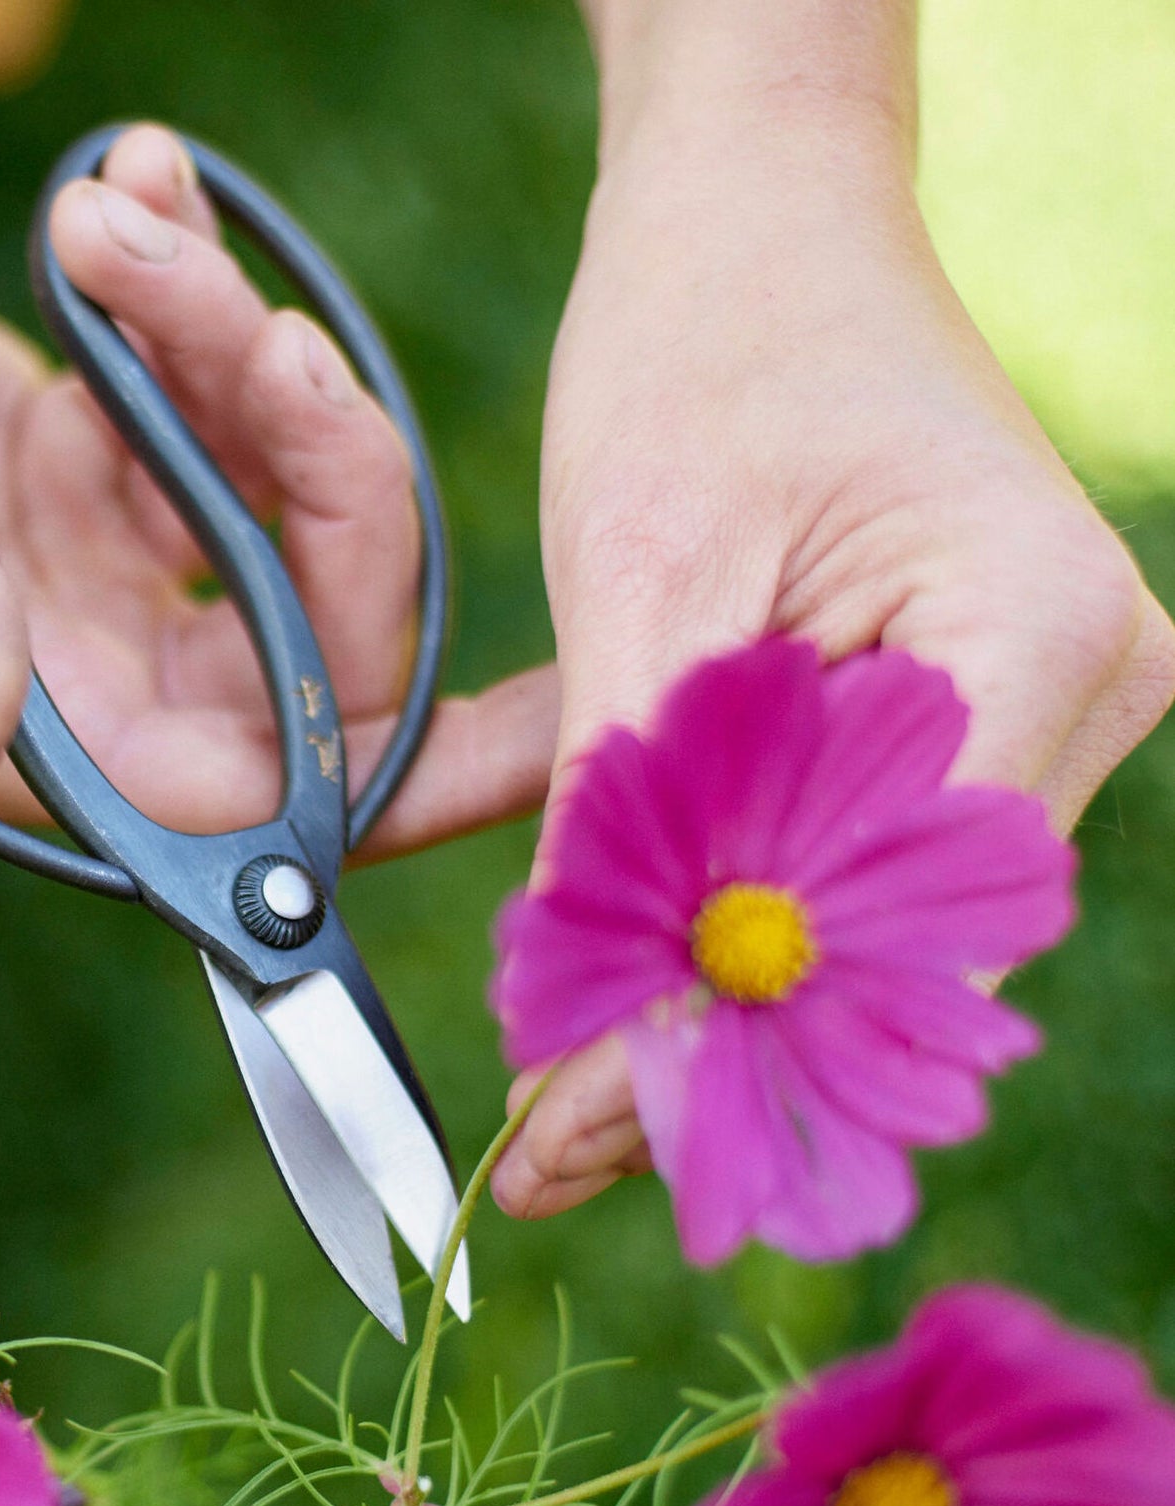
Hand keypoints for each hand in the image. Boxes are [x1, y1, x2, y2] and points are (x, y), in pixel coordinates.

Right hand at [0, 125, 556, 856]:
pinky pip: (220, 421)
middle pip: (313, 639)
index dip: (402, 782)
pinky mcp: (102, 481)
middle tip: (267, 335)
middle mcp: (87, 678)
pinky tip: (130, 199)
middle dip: (328, 480)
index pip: (256, 801)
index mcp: (29, 726)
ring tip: (126, 221)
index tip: (536, 730)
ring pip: (280, 508)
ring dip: (241, 355)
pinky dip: (201, 309)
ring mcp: (103, 579)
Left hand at [492, 102, 1174, 1221]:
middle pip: (889, 955)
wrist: (755, 217)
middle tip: (553, 1163)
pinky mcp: (959, 716)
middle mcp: (1076, 694)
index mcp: (1032, 639)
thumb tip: (594, 1031)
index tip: (575, 1139)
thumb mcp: (634, 583)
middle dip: (714, 1058)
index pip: (883, 924)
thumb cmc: (700, 344)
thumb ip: (629, 812)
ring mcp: (1032, 712)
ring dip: (712, 1008)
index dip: (724, 1045)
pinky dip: (729, 927)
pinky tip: (620, 997)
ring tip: (567, 1119)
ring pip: (867, 928)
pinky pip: (847, 864)